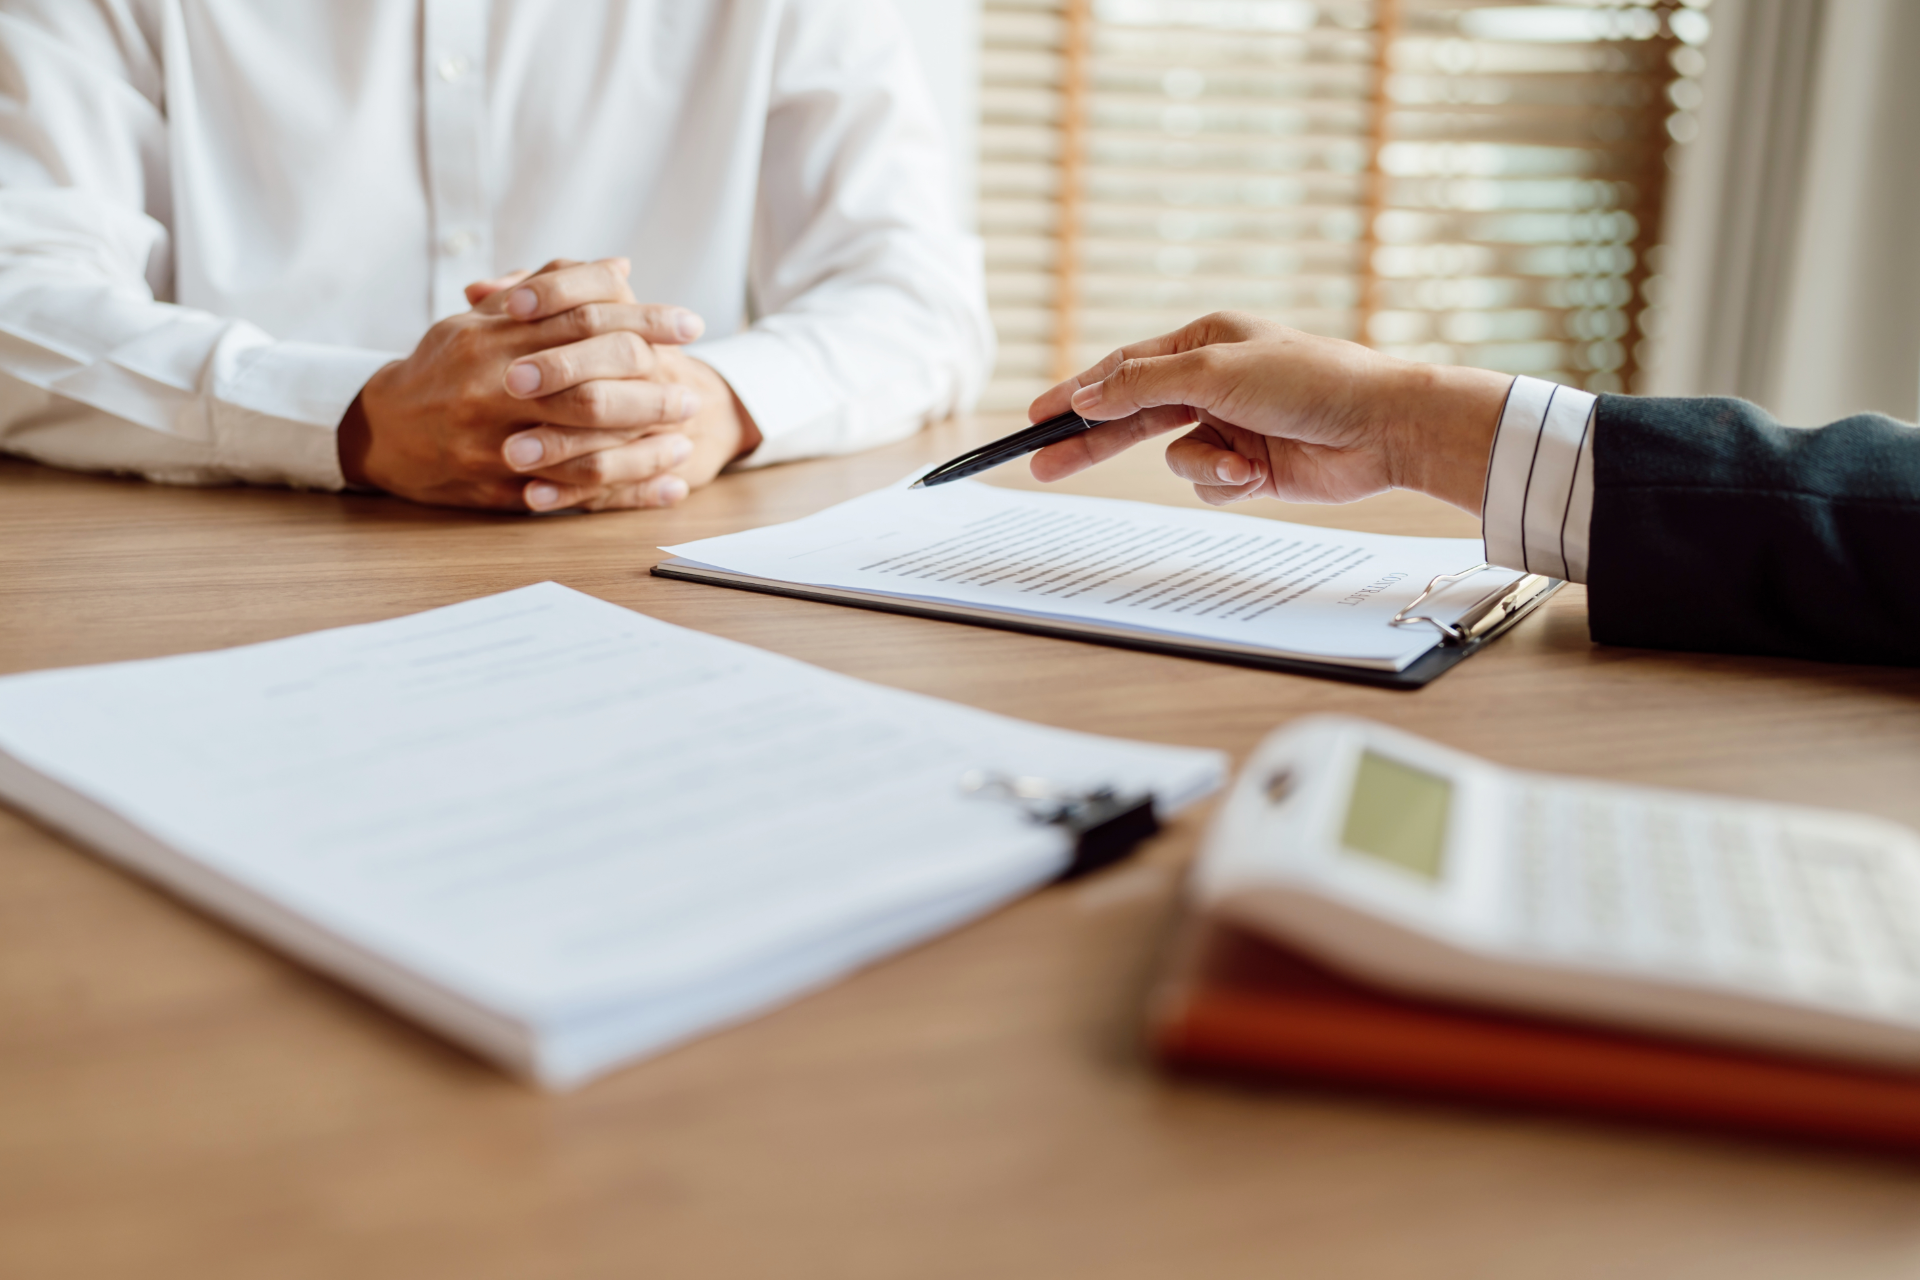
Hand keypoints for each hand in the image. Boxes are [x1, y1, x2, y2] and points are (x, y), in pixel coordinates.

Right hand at [339, 258, 713, 510]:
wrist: (382, 431)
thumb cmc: (444, 366)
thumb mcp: (483, 318)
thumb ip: (548, 291)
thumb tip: (619, 267)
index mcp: (493, 338)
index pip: (582, 320)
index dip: (643, 321)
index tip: (689, 325)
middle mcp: (494, 388)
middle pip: (589, 383)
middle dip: (650, 387)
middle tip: (692, 389)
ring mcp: (495, 441)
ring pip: (584, 443)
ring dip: (644, 444)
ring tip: (686, 438)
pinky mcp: (500, 487)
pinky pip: (575, 493)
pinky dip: (628, 493)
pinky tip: (669, 488)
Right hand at [1026, 312, 1512, 513]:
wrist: (1383, 429)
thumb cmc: (1309, 381)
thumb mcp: (1215, 371)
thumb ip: (1142, 384)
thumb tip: (1086, 394)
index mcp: (1202, 341)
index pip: (1122, 369)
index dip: (1076, 393)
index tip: (1034, 417)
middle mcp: (1211, 381)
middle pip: (1132, 417)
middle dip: (1093, 444)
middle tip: (1042, 464)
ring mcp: (1229, 425)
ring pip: (1174, 459)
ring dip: (1204, 466)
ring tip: (1242, 463)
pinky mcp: (1249, 467)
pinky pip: (1207, 484)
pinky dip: (1228, 483)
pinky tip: (1260, 473)